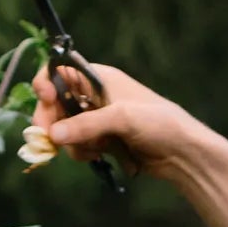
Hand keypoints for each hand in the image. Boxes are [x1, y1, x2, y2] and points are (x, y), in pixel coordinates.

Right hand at [30, 59, 198, 176]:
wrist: (182, 152)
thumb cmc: (158, 122)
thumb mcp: (121, 118)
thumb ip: (85, 125)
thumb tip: (52, 135)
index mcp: (99, 77)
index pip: (60, 71)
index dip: (47, 82)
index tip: (45, 98)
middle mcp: (94, 95)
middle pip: (56, 103)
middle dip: (52, 121)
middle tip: (48, 139)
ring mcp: (97, 119)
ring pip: (64, 128)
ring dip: (71, 141)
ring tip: (93, 150)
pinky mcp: (101, 140)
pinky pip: (77, 144)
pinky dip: (82, 151)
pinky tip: (99, 156)